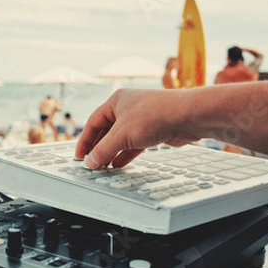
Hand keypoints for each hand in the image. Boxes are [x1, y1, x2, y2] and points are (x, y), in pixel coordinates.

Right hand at [74, 89, 199, 168]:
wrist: (187, 116)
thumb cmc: (154, 115)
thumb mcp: (121, 136)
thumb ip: (103, 150)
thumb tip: (90, 162)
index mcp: (116, 101)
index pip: (93, 122)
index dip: (85, 140)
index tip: (80, 155)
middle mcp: (128, 107)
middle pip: (107, 130)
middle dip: (99, 147)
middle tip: (91, 163)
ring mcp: (141, 118)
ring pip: (121, 137)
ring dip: (112, 152)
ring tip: (104, 167)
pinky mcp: (154, 129)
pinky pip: (135, 143)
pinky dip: (126, 154)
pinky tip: (120, 164)